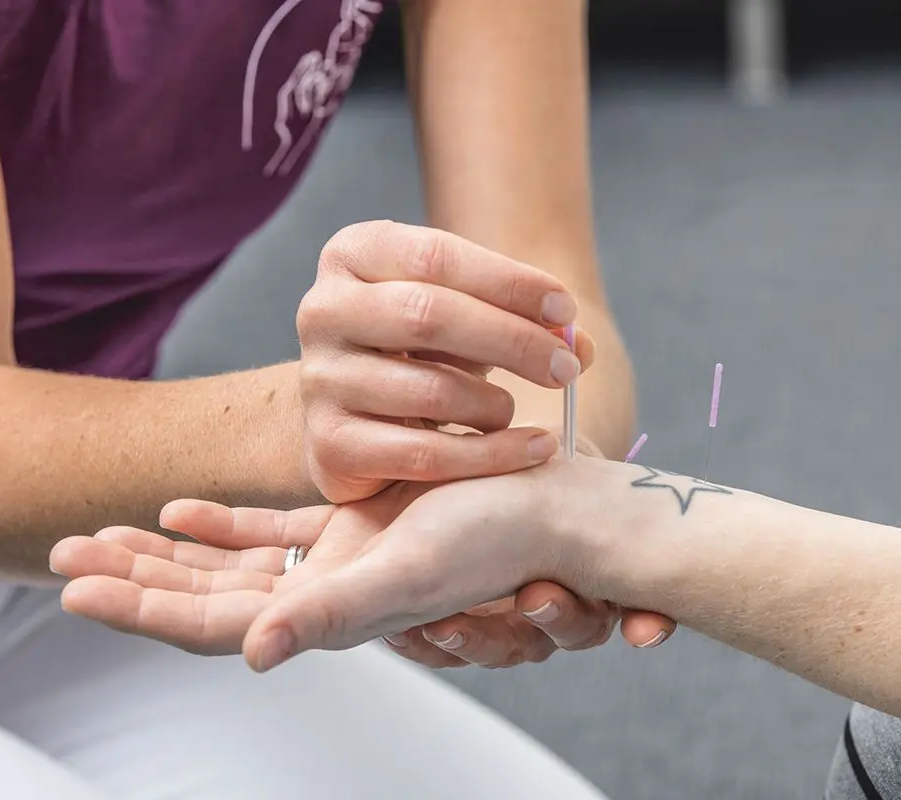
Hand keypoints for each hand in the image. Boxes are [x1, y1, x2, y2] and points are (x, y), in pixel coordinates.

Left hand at [49, 468, 670, 665]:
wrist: (564, 516)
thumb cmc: (501, 542)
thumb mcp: (412, 572)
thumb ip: (332, 613)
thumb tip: (250, 652)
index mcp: (331, 613)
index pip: (215, 622)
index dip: (145, 607)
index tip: (73, 587)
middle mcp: (327, 595)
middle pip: (207, 596)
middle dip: (136, 578)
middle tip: (64, 554)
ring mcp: (336, 560)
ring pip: (227, 564)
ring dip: (164, 554)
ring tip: (101, 534)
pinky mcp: (353, 525)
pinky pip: (271, 528)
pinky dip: (222, 521)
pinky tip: (181, 506)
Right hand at [297, 220, 594, 502]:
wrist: (354, 419)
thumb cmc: (419, 352)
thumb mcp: (465, 317)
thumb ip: (523, 319)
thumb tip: (581, 343)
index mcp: (353, 254)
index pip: (435, 256)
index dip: (508, 282)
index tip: (565, 309)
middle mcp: (323, 309)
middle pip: (427, 314)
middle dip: (511, 340)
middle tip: (566, 366)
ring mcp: (318, 379)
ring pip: (427, 389)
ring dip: (495, 404)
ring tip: (515, 410)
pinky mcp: (328, 444)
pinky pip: (423, 454)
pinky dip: (489, 456)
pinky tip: (531, 449)